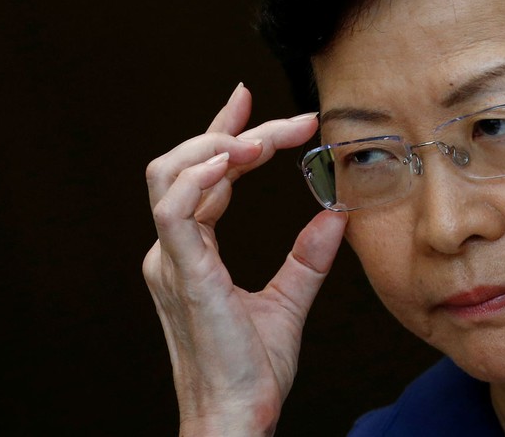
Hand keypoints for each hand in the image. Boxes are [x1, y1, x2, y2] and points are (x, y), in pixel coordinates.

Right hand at [143, 83, 347, 436]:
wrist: (236, 419)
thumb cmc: (251, 374)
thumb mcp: (288, 304)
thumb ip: (307, 260)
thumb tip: (335, 217)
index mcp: (190, 254)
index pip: (201, 177)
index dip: (221, 134)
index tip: (246, 100)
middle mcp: (172, 251)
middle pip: (183, 165)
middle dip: (226, 133)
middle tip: (281, 121)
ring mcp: (171, 260)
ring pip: (169, 176)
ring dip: (212, 147)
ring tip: (260, 139)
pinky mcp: (182, 274)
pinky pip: (175, 210)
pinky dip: (200, 178)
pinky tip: (234, 163)